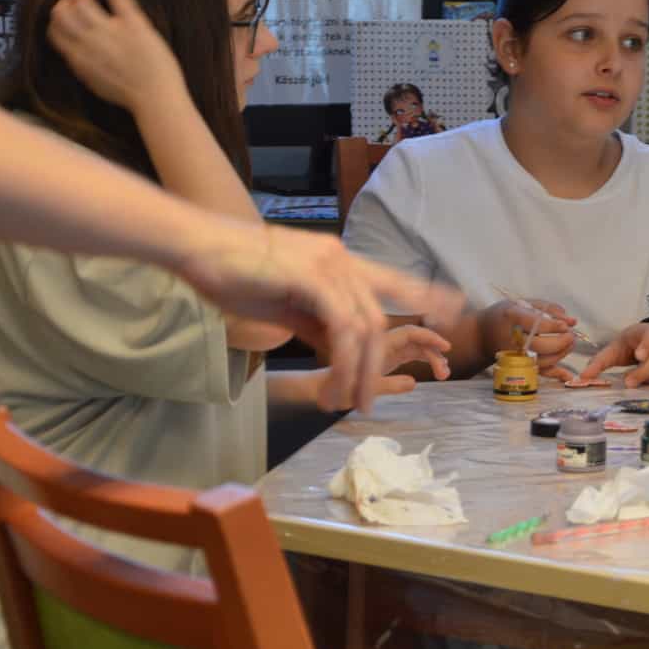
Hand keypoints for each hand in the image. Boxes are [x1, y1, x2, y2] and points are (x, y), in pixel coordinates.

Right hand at [46, 0, 186, 116]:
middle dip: (67, 3)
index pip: (54, 31)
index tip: (66, 16)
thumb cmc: (127, 94)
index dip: (58, 21)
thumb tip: (74, 54)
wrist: (155, 97)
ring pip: (84, 1)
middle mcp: (89, 41)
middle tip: (78, 0)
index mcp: (77, 57)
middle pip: (62, 12)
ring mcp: (110, 30)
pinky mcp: (133, 24)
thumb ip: (82, 65)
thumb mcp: (94, 83)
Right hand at [174, 222, 463, 413]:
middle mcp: (341, 259)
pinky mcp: (313, 277)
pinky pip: (343, 328)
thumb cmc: (233, 273)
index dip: (424, 293)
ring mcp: (329, 265)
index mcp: (337, 260)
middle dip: (381, 364)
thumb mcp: (284, 304)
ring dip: (362, 371)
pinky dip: (345, 360)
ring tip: (353, 401)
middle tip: (370, 400)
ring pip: (365, 328)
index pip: (392, 278)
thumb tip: (341, 347)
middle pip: (379, 317)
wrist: (195, 247)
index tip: (453, 307)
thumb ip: (316, 320)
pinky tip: (338, 382)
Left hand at [301, 324, 452, 410]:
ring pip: (416, 346)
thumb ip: (386, 385)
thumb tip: (413, 382)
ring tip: (442, 374)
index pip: (410, 333)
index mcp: (374, 342)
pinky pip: (410, 353)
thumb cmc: (330, 388)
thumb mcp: (356, 389)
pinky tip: (431, 372)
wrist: (315, 388)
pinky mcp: (385, 357)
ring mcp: (384, 348)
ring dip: (431, 357)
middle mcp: (381, 341)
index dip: (430, 338)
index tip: (446, 348)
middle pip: (417, 338)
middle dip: (434, 351)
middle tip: (445, 372)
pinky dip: (423, 360)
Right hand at [479, 298, 577, 380]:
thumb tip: (572, 322)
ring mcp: (515, 355)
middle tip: (570, 335)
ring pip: (542, 361)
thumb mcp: (524, 303)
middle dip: (561, 342)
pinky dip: (555, 375)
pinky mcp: (519, 366)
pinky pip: (538, 373)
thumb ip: (549, 309)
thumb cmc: (506, 315)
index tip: (566, 325)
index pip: (535, 324)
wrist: (482, 334)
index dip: (554, 326)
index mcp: (512, 317)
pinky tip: (567, 374)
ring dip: (561, 354)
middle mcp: (512, 338)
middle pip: (540, 346)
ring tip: (569, 343)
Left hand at [578, 322, 648, 388]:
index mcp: (647, 331)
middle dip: (642, 372)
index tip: (639, 356)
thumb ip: (599, 362)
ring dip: (648, 378)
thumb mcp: (615, 349)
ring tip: (637, 378)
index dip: (646, 345)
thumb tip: (582, 378)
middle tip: (628, 383)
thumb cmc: (631, 345)